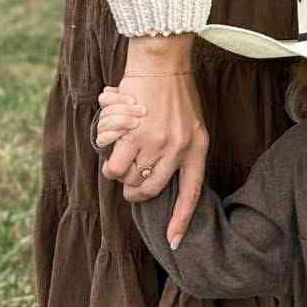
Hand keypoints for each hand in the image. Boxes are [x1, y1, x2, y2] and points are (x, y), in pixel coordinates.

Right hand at [100, 36, 208, 248]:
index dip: (181, 220)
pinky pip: (114, 164)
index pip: (191, 193)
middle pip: (149, 190)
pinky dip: (109, 160)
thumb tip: (157, 179)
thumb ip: (182, 151)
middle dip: (134, 191)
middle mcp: (178, 150)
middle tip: (128, 182)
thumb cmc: (175, 93)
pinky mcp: (133, 135)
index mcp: (197, 149)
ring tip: (120, 157)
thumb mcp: (192, 125)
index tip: (174, 243)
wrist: (162, 63)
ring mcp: (155, 144)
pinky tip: (112, 146)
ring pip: (127, 179)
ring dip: (119, 173)